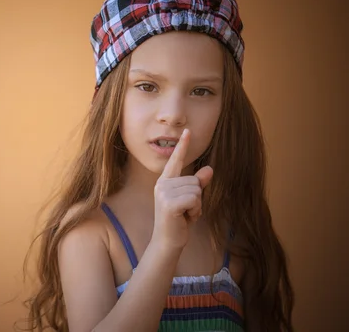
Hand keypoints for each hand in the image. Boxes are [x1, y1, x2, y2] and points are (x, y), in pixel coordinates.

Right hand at [152, 129, 212, 249]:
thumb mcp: (190, 200)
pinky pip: (194, 199)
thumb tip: (209, 169)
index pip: (176, 161)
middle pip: (194, 180)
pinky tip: (186, 218)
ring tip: (185, 214)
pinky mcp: (169, 203)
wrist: (168, 241)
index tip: (188, 131)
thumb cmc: (179, 220)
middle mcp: (162, 184)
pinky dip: (195, 210)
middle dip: (197, 197)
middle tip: (186, 210)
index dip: (182, 146)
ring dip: (197, 205)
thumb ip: (198, 184)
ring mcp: (164, 193)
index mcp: (165, 181)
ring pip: (196, 190)